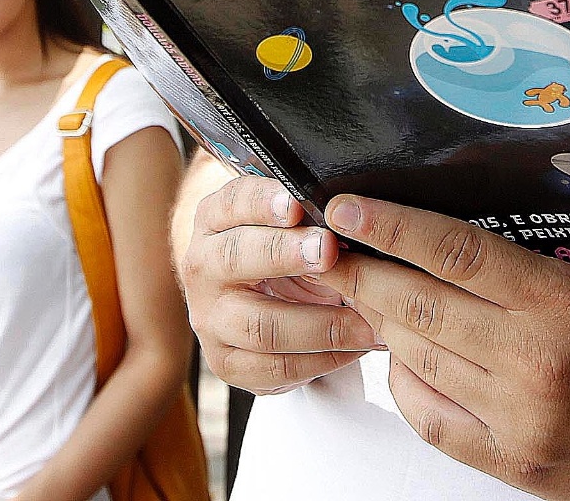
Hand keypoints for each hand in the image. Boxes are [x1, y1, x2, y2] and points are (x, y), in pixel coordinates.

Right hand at [178, 175, 377, 394]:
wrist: (252, 305)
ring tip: (365, 321)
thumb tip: (357, 219)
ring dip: (320, 324)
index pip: (232, 203)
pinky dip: (324, 359)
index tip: (297, 204)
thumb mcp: (288, 227)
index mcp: (215, 221)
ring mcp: (209, 319)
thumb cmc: (280, 254)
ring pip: (260, 325)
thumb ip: (311, 219)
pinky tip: (355, 347)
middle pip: (236, 258)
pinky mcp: (226, 363)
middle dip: (285, 253)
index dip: (263, 202)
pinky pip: (277, 367)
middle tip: (329, 251)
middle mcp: (203, 267)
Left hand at [315, 195, 569, 500]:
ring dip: (380, 323)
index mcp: (565, 301)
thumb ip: (521, 260)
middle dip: (362, 274)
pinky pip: (430, 416)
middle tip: (329, 249)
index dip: (391, 227)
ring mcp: (521, 418)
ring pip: (416, 357)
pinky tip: (402, 356)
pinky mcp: (511, 462)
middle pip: (419, 306)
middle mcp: (537, 360)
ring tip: (363, 292)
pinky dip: (406, 380)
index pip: (455, 251)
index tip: (347, 207)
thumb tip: (438, 219)